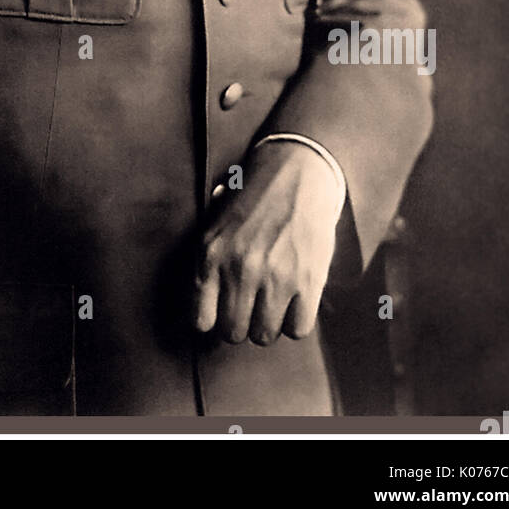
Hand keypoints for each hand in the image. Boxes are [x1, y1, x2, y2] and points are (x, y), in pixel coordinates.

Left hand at [194, 142, 340, 345]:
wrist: (296, 172)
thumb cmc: (254, 198)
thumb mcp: (216, 224)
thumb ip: (209, 263)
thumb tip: (205, 309)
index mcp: (211, 254)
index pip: (201, 321)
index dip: (213, 321)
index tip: (221, 314)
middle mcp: (239, 269)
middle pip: (234, 333)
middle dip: (241, 323)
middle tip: (250, 306)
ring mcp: (274, 277)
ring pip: (264, 335)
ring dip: (269, 323)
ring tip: (273, 303)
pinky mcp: (307, 281)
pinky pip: (297, 329)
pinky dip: (296, 320)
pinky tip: (295, 301)